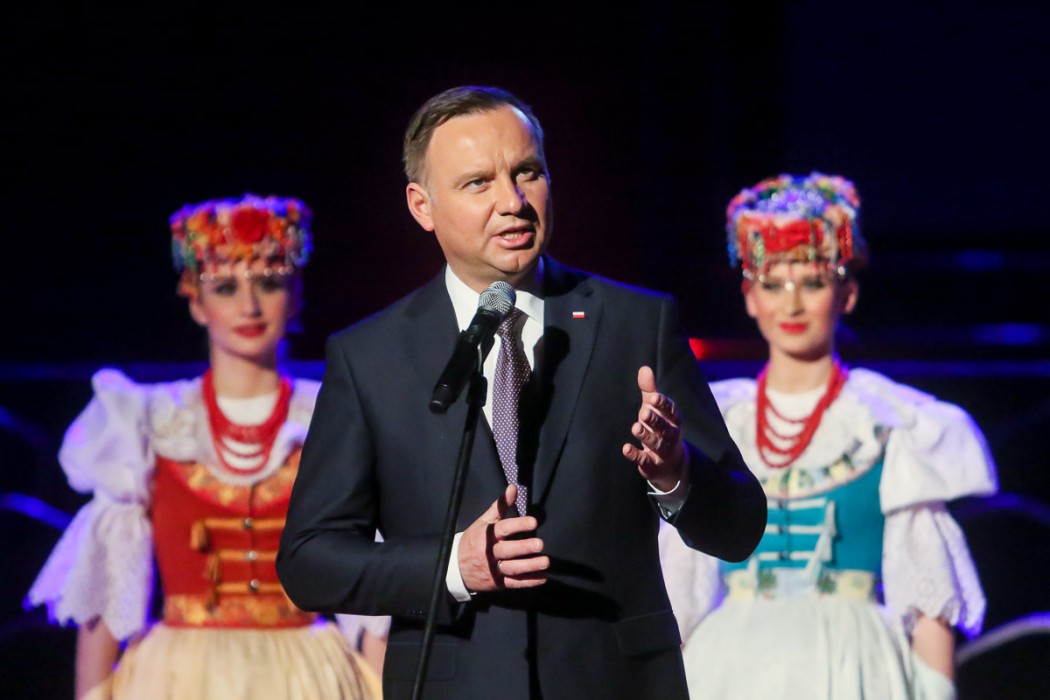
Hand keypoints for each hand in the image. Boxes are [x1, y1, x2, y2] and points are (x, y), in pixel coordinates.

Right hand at [458, 484, 548, 591]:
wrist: (455, 567)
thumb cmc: (473, 540)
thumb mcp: (483, 521)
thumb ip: (500, 506)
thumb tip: (513, 487)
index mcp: (486, 535)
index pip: (503, 529)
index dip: (518, 525)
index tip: (533, 522)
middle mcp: (489, 553)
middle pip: (507, 550)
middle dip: (523, 547)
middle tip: (540, 544)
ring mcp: (493, 569)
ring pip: (512, 568)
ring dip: (529, 566)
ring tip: (545, 562)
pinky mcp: (497, 583)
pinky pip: (513, 583)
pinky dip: (528, 582)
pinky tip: (542, 578)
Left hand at [622, 365, 686, 491]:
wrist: (671, 464)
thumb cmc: (661, 428)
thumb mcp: (655, 409)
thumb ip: (650, 390)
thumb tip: (644, 368)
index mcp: (673, 420)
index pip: (671, 411)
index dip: (663, 404)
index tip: (653, 397)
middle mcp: (671, 435)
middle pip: (664, 427)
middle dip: (655, 420)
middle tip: (643, 412)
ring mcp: (662, 452)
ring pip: (656, 443)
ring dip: (646, 436)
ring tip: (635, 427)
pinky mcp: (652, 465)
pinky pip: (645, 460)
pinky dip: (636, 455)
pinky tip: (626, 448)